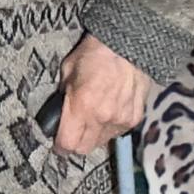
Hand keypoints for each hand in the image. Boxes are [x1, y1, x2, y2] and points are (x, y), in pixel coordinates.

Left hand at [51, 34, 151, 155]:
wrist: (128, 44)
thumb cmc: (94, 53)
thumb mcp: (68, 70)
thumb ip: (64, 95)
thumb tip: (62, 111)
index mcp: (81, 107)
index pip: (68, 143)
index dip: (60, 146)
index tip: (58, 142)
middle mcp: (101, 118)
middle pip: (84, 148)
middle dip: (76, 143)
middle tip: (74, 131)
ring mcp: (120, 119)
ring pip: (102, 141)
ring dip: (96, 134)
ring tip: (95, 115)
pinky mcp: (135, 117)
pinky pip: (119, 131)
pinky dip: (112, 126)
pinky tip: (111, 109)